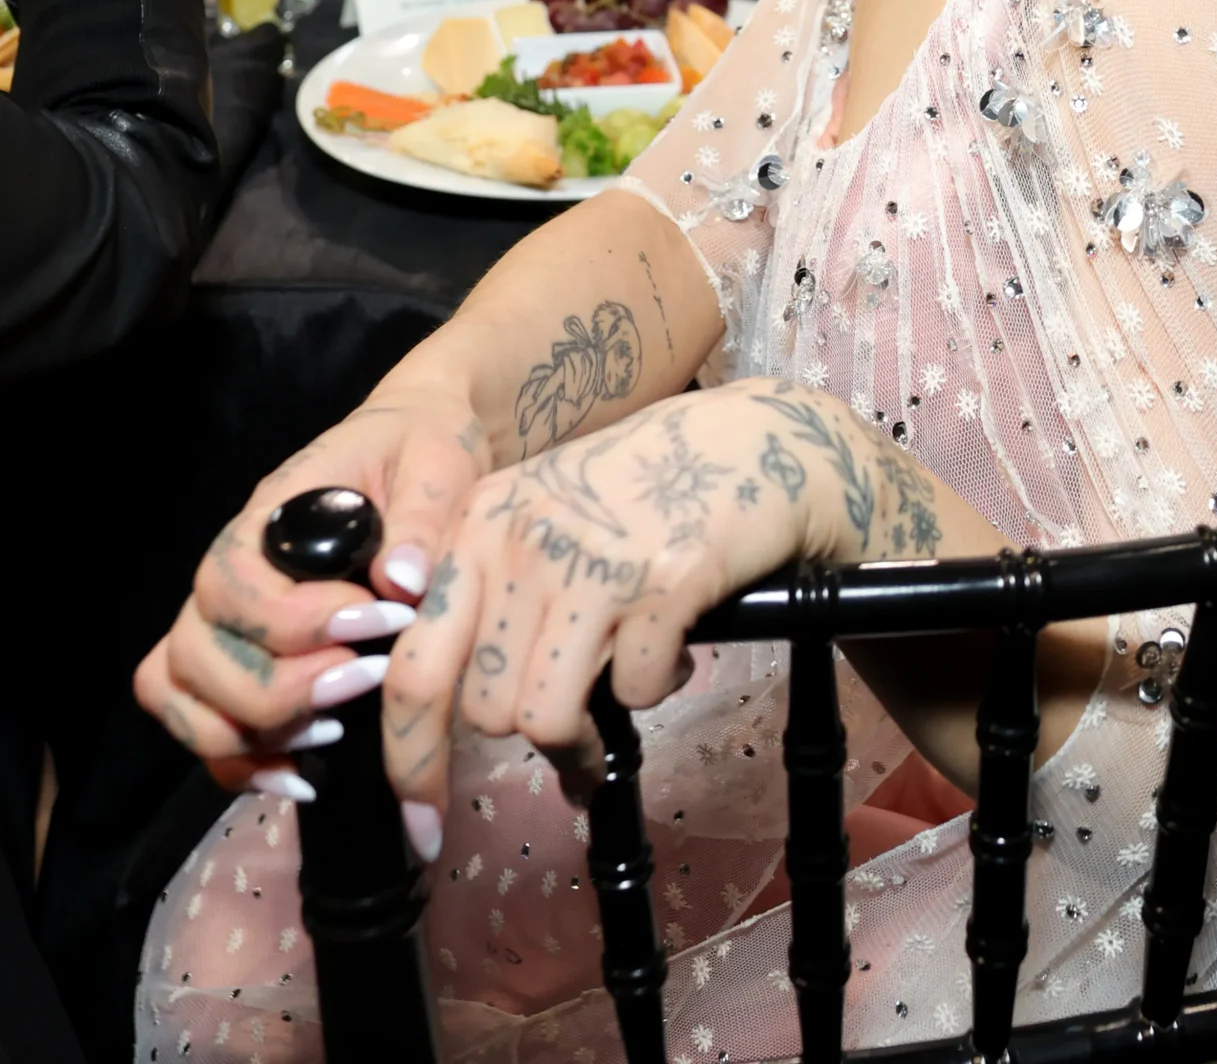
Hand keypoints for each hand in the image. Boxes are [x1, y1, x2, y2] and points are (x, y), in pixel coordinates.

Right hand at [134, 391, 488, 793]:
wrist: (413, 455)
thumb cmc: (420, 455)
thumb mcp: (437, 465)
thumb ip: (422, 516)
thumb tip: (402, 582)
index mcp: (266, 519)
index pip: (234, 583)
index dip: (298, 621)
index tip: (382, 623)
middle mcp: (228, 574)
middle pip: (195, 652)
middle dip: (277, 688)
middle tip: (364, 682)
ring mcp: (224, 621)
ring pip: (180, 694)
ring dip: (249, 732)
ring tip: (335, 728)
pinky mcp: (239, 661)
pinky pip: (200, 725)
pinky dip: (239, 764)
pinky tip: (306, 773)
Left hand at [380, 381, 942, 827]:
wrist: (753, 441)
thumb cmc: (640, 488)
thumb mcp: (541, 516)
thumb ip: (491, 595)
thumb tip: (455, 708)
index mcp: (478, 525)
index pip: (413, 667)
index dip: (410, 761)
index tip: (423, 827)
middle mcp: (523, 540)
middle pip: (486, 709)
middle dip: (531, 733)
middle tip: (572, 732)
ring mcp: (592, 562)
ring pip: (548, 717)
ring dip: (585, 737)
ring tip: (614, 703)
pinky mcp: (663, 584)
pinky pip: (635, 694)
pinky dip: (655, 688)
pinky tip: (671, 648)